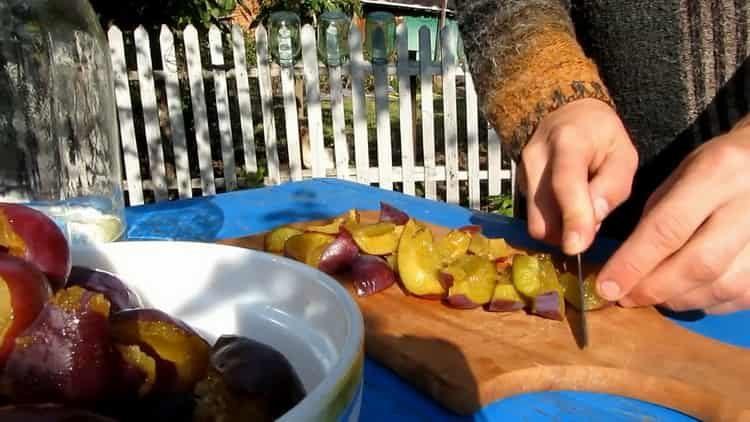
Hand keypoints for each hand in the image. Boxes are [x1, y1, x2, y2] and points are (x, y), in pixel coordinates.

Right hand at [518, 98, 638, 253]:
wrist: (565, 115)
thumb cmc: (600, 136)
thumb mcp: (623, 154)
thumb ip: (613, 187)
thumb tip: (594, 220)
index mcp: (568, 142)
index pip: (565, 184)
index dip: (572, 218)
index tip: (577, 247)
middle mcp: (536, 157)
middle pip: (542, 213)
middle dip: (565, 233)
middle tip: (589, 228)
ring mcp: (521, 172)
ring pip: (535, 221)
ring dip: (559, 230)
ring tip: (579, 214)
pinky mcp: (518, 186)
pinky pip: (533, 217)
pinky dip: (552, 222)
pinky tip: (566, 208)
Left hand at [596, 126, 749, 313]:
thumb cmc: (720, 165)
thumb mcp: (683, 173)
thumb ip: (657, 215)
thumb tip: (628, 264)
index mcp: (718, 174)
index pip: (667, 228)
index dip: (633, 263)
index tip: (606, 286)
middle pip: (699, 263)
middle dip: (655, 288)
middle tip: (626, 298)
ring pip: (723, 286)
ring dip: (680, 299)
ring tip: (654, 297)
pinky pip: (742, 296)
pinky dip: (709, 302)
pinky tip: (688, 294)